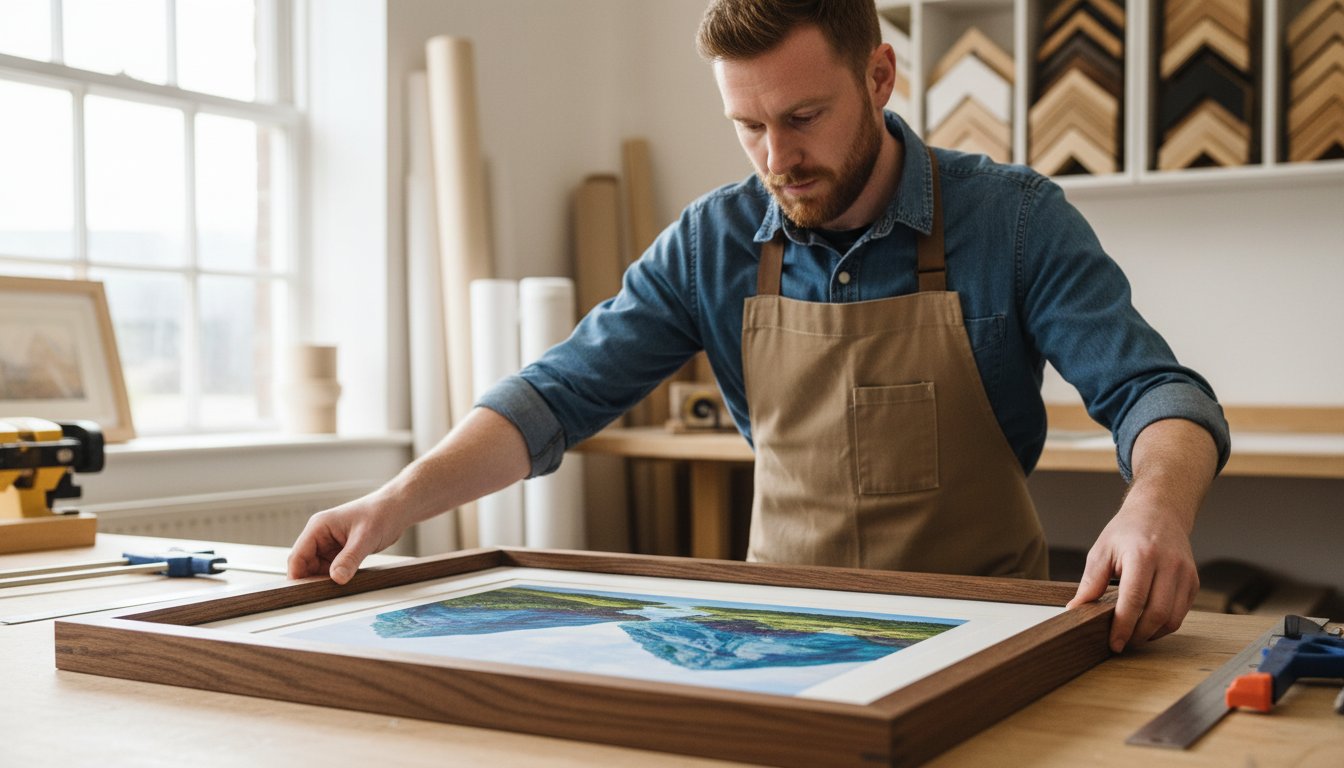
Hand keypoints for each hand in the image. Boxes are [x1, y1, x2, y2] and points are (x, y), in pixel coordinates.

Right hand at [287, 492, 410, 583]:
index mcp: (318, 527)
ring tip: (335, 592)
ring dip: (324, 581)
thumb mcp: (365, 538)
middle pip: (305, 565)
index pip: (298, 556)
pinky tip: (344, 584)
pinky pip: (331, 569)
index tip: (303, 594)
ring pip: (317, 569)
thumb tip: (336, 578)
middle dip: (311, 581)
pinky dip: (335, 578)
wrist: (396, 509)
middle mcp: (320, 535)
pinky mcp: (340, 551)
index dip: (297, 576)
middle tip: (322, 596)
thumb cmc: (381, 513)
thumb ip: (350, 558)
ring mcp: (329, 544)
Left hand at [1066, 498, 1199, 652]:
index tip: (1114, 643)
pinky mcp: (1193, 582)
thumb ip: (1091, 582)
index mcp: (1143, 555)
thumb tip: (1075, 609)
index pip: (1134, 600)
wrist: (1160, 512)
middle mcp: (1169, 565)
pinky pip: (1181, 613)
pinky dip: (1164, 625)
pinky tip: (1147, 624)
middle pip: (1157, 614)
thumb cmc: (1127, 531)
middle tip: (1121, 642)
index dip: (1123, 626)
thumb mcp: (1102, 550)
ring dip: (1152, 634)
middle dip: (1137, 635)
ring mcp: (1185, 574)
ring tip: (1133, 635)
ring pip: (1173, 618)